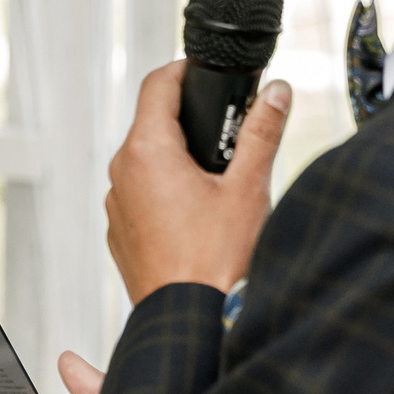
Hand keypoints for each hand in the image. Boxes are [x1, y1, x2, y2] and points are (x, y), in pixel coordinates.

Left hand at [105, 64, 290, 303]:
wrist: (189, 321)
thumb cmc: (215, 263)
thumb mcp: (248, 188)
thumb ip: (262, 133)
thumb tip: (276, 93)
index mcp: (146, 152)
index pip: (157, 85)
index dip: (184, 72)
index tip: (205, 74)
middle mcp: (122, 174)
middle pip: (151, 124)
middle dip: (189, 120)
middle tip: (228, 128)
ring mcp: (117, 205)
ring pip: (146, 162)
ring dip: (178, 158)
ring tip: (219, 177)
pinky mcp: (120, 232)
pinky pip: (141, 196)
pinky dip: (166, 191)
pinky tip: (199, 211)